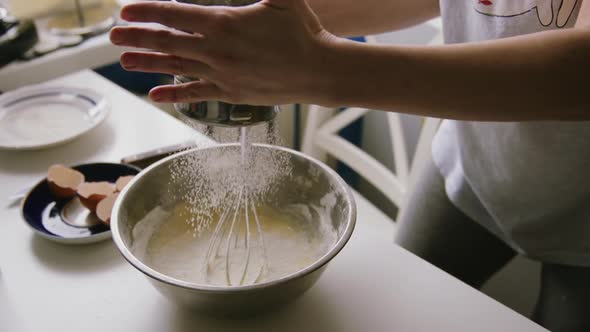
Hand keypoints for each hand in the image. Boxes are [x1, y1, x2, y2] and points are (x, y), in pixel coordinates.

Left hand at [110, 0, 336, 104]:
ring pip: (176, 67)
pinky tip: (155, 94)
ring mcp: (222, 74)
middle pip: (167, 42)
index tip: (125, 11)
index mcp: (224, 22)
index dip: (147, 11)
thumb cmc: (302, 32)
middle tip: (113, 37)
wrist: (318, 71)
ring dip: (148, 64)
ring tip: (125, 62)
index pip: (174, 14)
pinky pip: (196, 93)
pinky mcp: (231, 93)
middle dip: (137, 38)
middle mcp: (216, 50)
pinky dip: (174, 94)